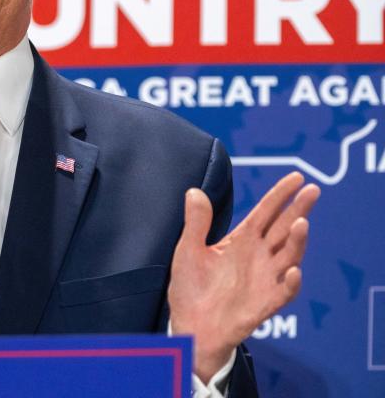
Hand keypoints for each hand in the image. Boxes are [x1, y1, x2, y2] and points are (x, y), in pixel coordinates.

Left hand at [167, 171, 319, 382]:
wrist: (191, 326)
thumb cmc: (191, 288)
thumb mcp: (188, 250)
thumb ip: (196, 223)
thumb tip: (194, 191)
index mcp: (242, 241)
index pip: (266, 213)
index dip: (280, 195)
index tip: (296, 177)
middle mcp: (259, 256)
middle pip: (284, 228)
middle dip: (299, 209)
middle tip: (313, 190)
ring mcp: (265, 279)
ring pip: (289, 256)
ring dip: (297, 241)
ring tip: (301, 223)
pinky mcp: (266, 303)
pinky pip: (284, 292)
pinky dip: (291, 282)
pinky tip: (293, 270)